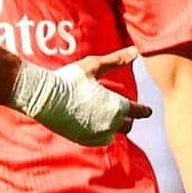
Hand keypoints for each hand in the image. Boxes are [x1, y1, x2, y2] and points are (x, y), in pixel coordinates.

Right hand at [10, 50, 151, 145]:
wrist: (43, 98)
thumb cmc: (69, 79)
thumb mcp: (93, 66)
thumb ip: (117, 60)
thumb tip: (136, 51)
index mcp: (116, 107)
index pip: (137, 111)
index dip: (144, 110)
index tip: (148, 111)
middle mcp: (109, 124)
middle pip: (127, 126)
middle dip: (127, 118)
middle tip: (125, 112)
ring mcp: (96, 135)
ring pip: (113, 134)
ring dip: (113, 126)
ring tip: (107, 117)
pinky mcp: (83, 140)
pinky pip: (98, 139)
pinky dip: (99, 132)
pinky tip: (93, 123)